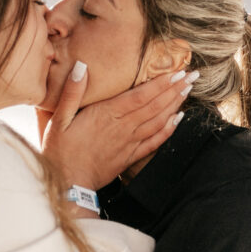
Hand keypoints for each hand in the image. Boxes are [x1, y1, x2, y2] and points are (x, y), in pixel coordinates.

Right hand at [37, 67, 195, 189]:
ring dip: (175, 105)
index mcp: (106, 114)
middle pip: (154, 105)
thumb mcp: (59, 119)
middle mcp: (122, 127)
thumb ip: (72, 93)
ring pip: (158, 121)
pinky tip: (178, 120)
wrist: (68, 184)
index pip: (140, 95)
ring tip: (187, 90)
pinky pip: (154, 141)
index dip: (161, 83)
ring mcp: (129, 142)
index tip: (177, 71)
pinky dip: (168, 130)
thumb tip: (82, 67)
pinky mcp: (130, 156)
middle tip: (192, 75)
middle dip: (174, 89)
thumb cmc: (60, 151)